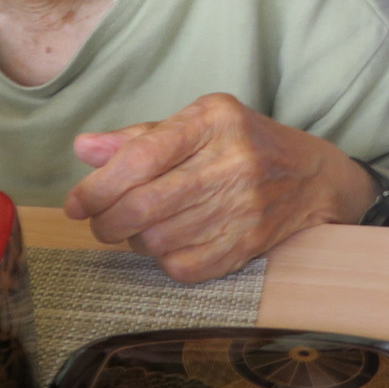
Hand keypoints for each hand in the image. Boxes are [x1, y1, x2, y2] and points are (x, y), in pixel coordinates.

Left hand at [64, 93, 376, 283]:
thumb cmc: (242, 144)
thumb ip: (138, 138)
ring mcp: (244, 208)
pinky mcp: (248, 245)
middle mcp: (232, 162)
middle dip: (106, 221)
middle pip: (145, 205)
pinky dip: (163, 259)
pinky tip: (168, 242)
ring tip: (137, 226)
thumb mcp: (197, 123)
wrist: (313, 178)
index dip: (98, 187)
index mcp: (214, 121)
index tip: (75, 203)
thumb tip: (84, 149)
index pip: (140, 158)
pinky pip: (183, 266)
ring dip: (134, 239)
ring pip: (158, 240)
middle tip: (98, 221)